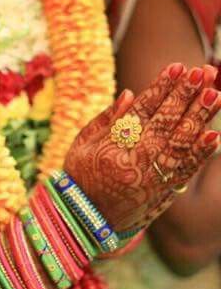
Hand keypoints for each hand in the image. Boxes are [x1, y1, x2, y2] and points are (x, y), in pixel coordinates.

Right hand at [64, 63, 220, 233]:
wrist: (86, 222)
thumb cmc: (80, 177)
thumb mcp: (81, 145)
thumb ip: (105, 119)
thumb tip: (129, 94)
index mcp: (113, 144)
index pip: (143, 109)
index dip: (162, 87)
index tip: (177, 67)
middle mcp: (136, 159)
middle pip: (167, 121)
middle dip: (186, 94)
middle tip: (203, 72)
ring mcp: (153, 177)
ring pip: (182, 142)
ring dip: (200, 117)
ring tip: (215, 93)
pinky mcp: (165, 192)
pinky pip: (187, 169)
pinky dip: (202, 152)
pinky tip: (214, 134)